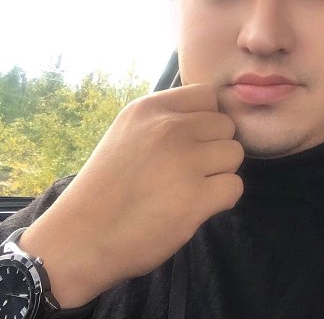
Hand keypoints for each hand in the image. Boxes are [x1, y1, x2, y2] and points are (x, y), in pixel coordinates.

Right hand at [19, 84, 243, 307]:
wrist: (80, 238)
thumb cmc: (106, 186)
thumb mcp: (128, 131)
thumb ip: (166, 119)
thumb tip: (211, 116)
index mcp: (150, 108)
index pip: (208, 95)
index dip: (207, 118)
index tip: (192, 140)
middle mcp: (170, 128)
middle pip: (226, 125)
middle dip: (215, 147)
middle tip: (191, 169)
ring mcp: (184, 162)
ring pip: (235, 154)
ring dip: (220, 172)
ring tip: (191, 187)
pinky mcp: (195, 199)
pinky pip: (234, 187)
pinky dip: (222, 199)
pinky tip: (196, 206)